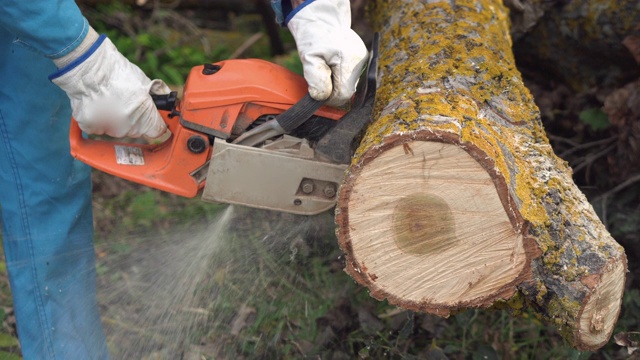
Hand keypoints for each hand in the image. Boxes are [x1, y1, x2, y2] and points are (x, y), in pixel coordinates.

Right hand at [50, 29, 169, 138]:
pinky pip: (98, 128)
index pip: (157, 131)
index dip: (155, 124)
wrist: (88, 65)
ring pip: (117, 131)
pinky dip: (97, 120)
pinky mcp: (90, 125)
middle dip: (133, 120)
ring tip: (109, 101)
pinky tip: (97, 104)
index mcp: (145, 113)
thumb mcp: (145, 81)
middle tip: (124, 102)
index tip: (152, 120)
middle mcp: (127, 123)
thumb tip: (166, 103)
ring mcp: (108, 125)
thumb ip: (157, 97)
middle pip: (136, 131)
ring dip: (115, 121)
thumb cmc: (116, 70)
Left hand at [287, 0, 367, 106]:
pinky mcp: (362, 60)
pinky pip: (351, 78)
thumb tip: (322, 97)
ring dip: (336, 83)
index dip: (329, 97)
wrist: (322, 19)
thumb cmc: (314, 36)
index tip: (319, 90)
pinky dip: (340, 77)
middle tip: (320, 77)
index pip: (343, 94)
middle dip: (332, 89)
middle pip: (348, 92)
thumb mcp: (308, 58)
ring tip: (326, 68)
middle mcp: (361, 61)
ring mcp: (363, 61)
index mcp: (349, 60)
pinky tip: (333, 66)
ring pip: (350, 86)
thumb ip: (316, 80)